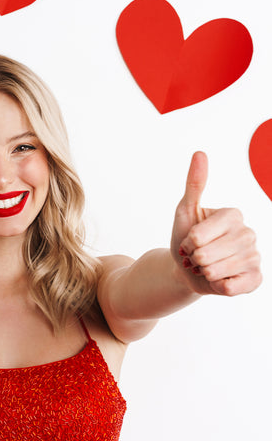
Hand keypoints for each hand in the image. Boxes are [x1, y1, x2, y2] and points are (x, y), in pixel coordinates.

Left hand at [170, 151, 261, 295]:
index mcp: (233, 214)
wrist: (189, 270)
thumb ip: (194, 184)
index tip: (191, 240)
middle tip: (196, 255)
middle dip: (193, 258)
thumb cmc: (186, 238)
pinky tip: (218, 279)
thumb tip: (200, 153)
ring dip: (202, 272)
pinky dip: (216, 286)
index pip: (199, 236)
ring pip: (215, 271)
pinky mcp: (255, 279)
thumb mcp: (185, 211)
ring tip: (204, 266)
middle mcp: (248, 233)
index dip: (188, 242)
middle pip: (206, 254)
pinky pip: (230, 287)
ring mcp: (254, 256)